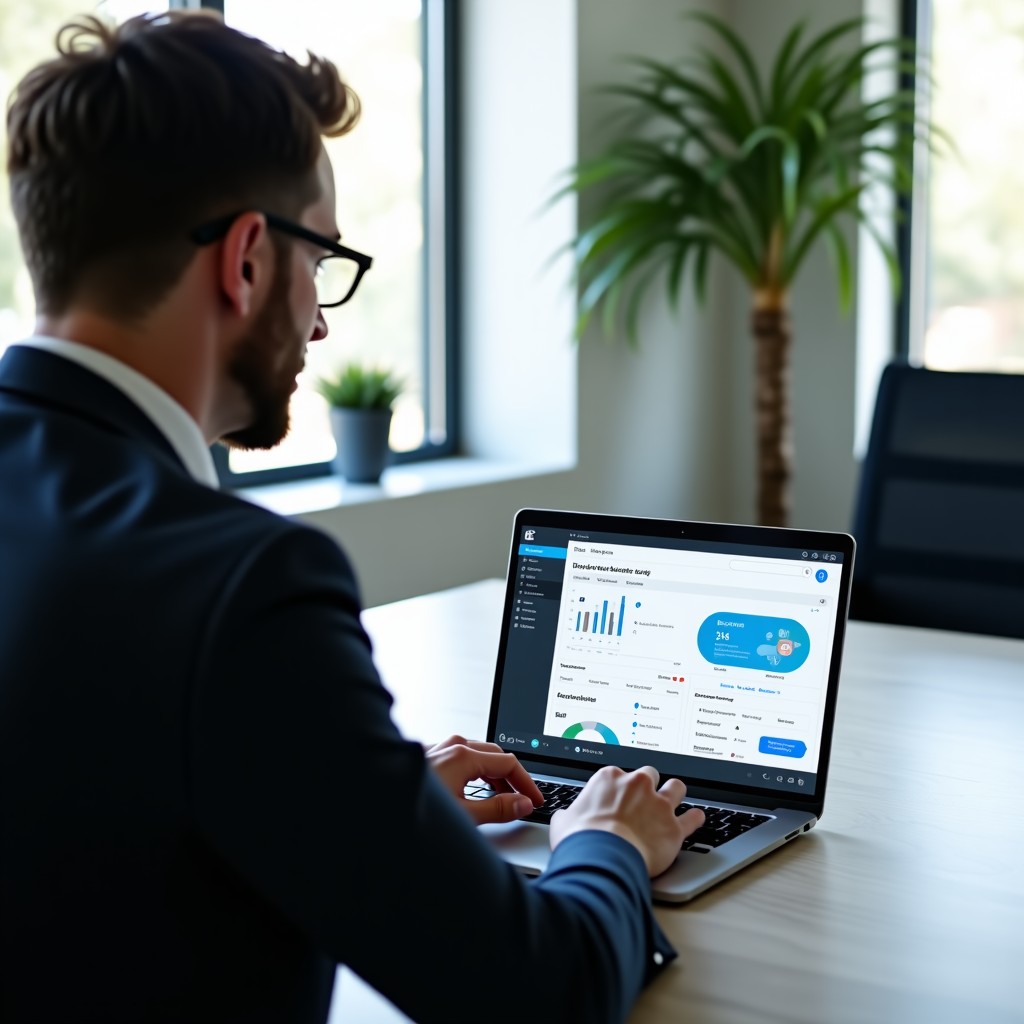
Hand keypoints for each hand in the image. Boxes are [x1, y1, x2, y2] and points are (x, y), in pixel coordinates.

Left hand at [425, 735, 543, 825]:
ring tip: (502, 799)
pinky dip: (474, 774)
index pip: (509, 763)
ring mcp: (439, 748)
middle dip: (512, 778)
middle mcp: (452, 745)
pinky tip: (472, 791)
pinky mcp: (428, 756)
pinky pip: (460, 758)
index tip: (535, 800)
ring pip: (477, 755)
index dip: (527, 783)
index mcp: (464, 754)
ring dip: (493, 776)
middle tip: (523, 800)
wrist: (377, 804)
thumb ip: (498, 808)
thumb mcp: (464, 815)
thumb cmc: (414, 810)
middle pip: (495, 755)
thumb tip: (522, 803)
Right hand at [549, 765, 705, 876]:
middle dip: (647, 786)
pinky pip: (693, 818)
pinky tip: (696, 818)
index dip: (620, 788)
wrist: (602, 859)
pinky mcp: (674, 828)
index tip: (619, 798)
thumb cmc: (581, 840)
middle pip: (649, 775)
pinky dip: (695, 818)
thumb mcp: (563, 821)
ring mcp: (658, 804)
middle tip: (643, 799)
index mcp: (609, 778)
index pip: (619, 774)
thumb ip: (569, 814)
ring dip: (674, 793)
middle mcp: (637, 785)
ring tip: (673, 799)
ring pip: (676, 787)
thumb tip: (565, 818)